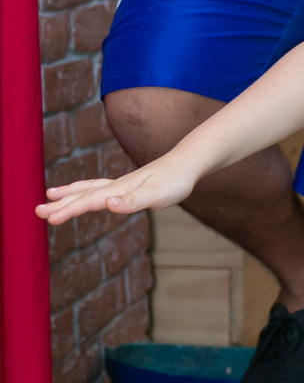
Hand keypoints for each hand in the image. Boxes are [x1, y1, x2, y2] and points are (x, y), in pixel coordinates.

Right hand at [37, 155, 196, 227]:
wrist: (187, 164)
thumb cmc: (175, 181)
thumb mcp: (157, 195)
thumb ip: (132, 201)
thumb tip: (107, 204)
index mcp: (119, 190)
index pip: (89, 202)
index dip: (69, 210)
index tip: (49, 218)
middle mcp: (117, 186)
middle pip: (83, 195)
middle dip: (60, 203)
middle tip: (37, 211)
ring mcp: (123, 184)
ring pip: (89, 189)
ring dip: (70, 193)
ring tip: (50, 194)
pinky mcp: (130, 186)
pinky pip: (100, 189)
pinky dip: (87, 191)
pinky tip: (89, 195)